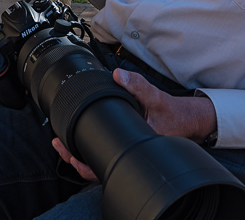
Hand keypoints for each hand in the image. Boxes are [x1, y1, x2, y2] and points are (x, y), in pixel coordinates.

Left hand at [50, 68, 217, 180]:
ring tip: (63, 144)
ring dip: (81, 157)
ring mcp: (129, 155)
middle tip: (58, 145)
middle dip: (75, 160)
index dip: (82, 161)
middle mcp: (131, 156)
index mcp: (135, 147)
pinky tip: (80, 141)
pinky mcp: (128, 150)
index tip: (66, 148)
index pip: (104, 162)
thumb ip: (137, 85)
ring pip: (100, 166)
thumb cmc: (172, 113)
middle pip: (96, 169)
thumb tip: (117, 76)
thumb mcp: (155, 97)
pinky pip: (106, 157)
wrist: (186, 121)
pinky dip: (92, 151)